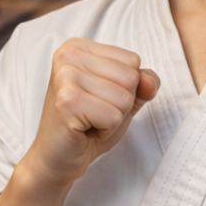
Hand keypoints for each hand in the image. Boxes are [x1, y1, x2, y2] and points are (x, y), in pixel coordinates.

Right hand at [23, 38, 158, 196]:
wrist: (55, 158)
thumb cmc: (87, 125)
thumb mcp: (121, 97)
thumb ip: (142, 84)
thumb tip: (150, 81)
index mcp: (78, 47)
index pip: (132, 60)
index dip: (124, 87)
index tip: (98, 98)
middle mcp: (68, 55)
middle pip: (131, 77)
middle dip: (120, 104)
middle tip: (93, 113)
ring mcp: (65, 77)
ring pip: (124, 98)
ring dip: (113, 118)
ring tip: (89, 122)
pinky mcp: (67, 102)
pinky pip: (114, 117)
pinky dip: (106, 130)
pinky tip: (84, 130)